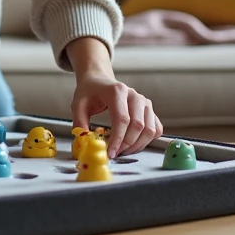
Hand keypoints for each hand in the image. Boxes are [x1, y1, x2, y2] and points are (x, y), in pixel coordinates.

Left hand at [66, 36, 162, 158]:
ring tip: (124, 150)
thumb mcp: (78, 103)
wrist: (99, 80)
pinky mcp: (149, 109)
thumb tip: (86, 140)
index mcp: (117, 91)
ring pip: (149, 129)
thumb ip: (80, 121)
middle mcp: (134, 95)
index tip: (111, 152)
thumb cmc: (89, 92)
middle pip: (138, 125)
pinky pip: (156, 128)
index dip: (118, 139)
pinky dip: (148, 140)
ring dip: (138, 145)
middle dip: (127, 144)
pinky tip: (134, 144)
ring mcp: (144, 102)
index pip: (122, 119)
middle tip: (115, 153)